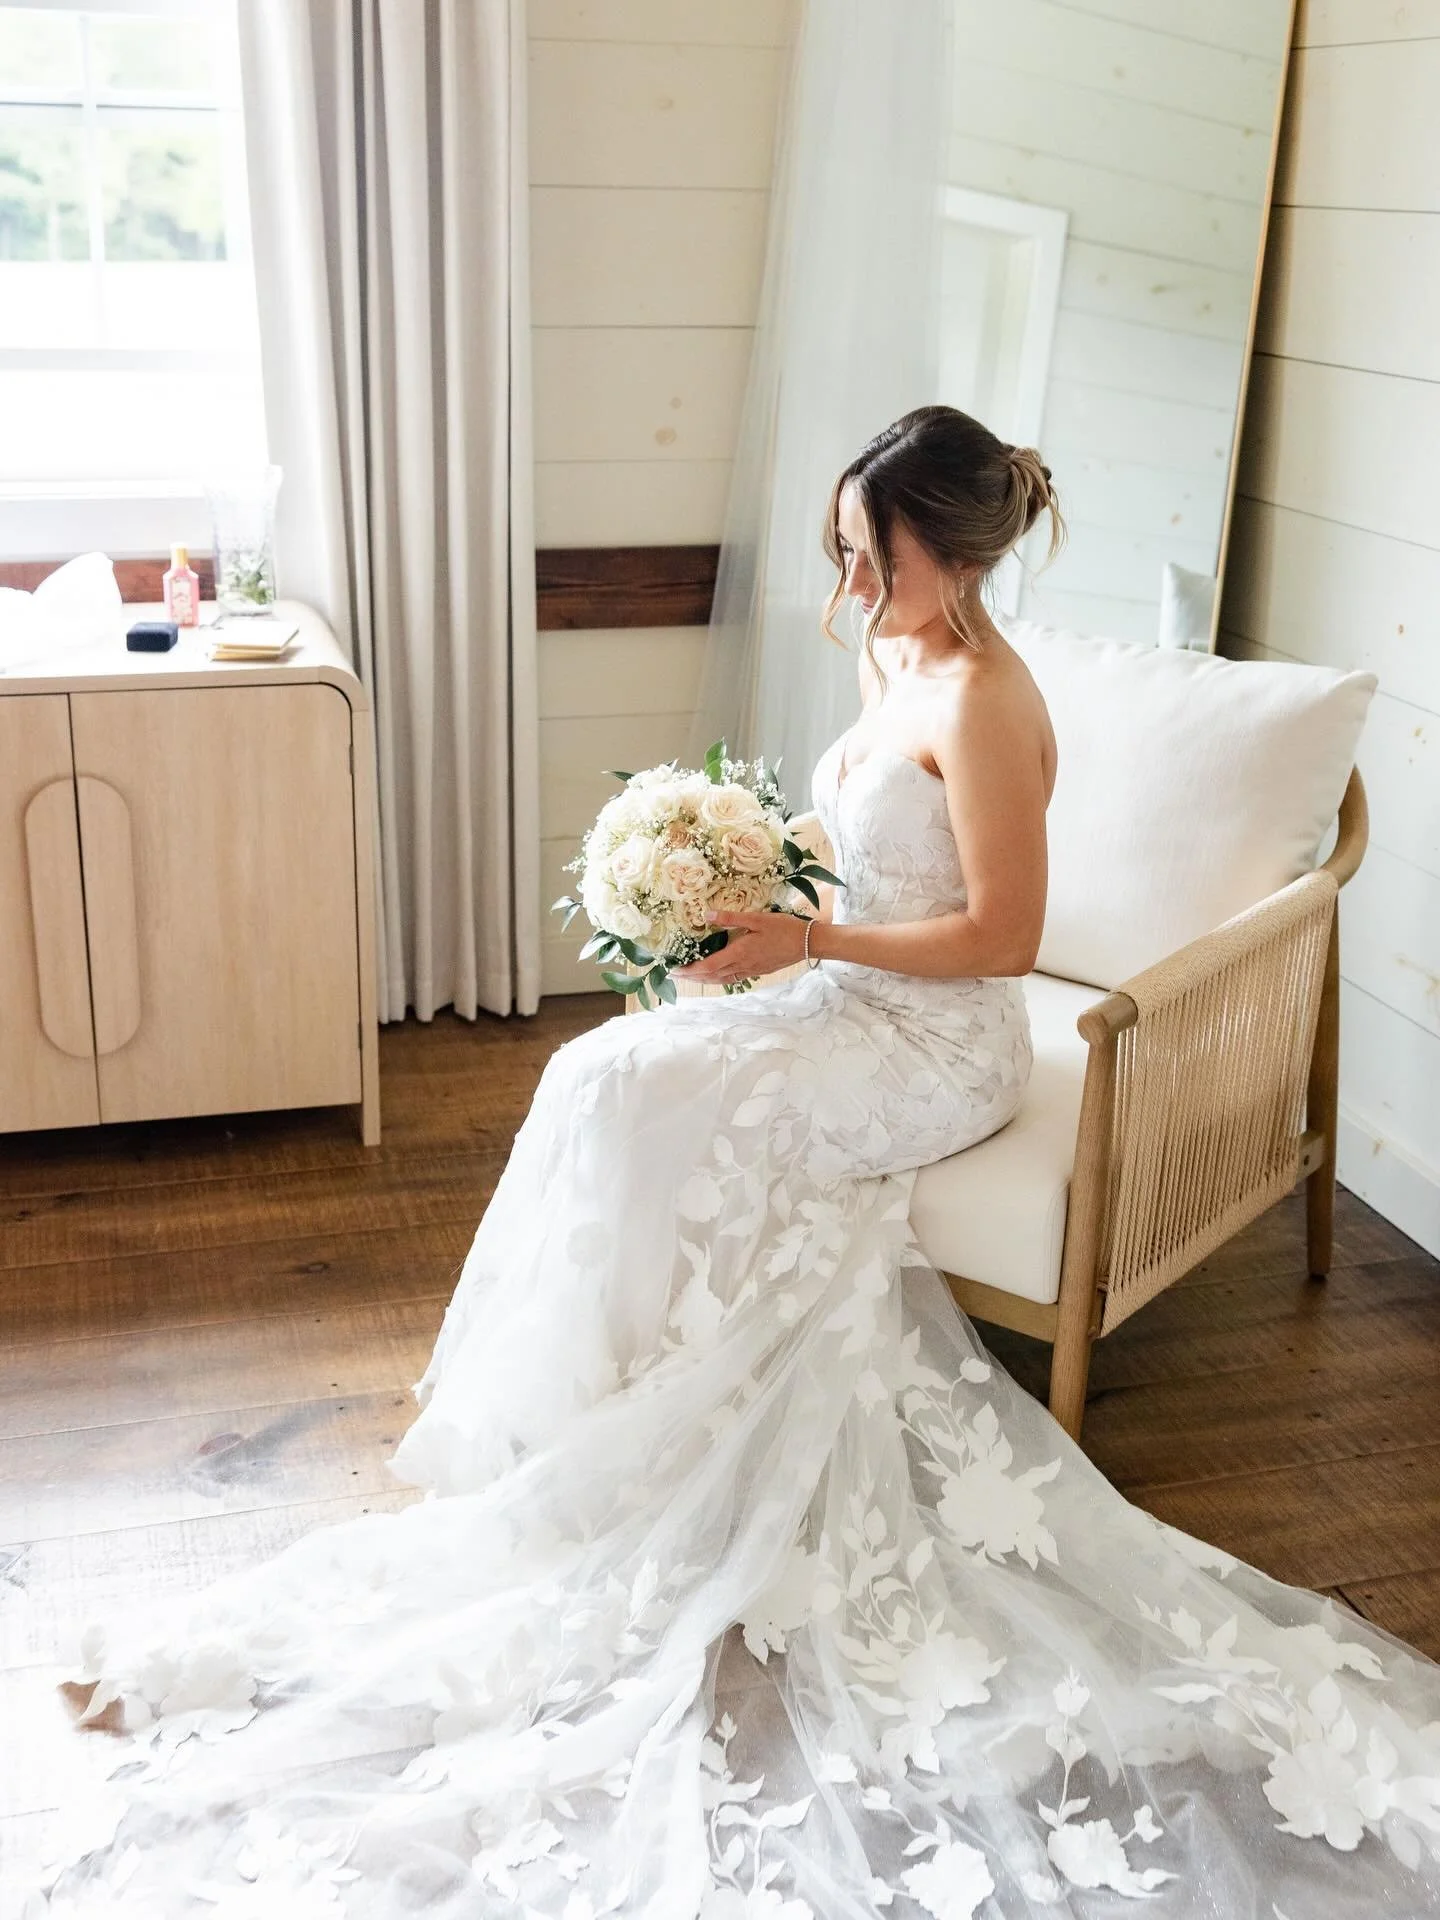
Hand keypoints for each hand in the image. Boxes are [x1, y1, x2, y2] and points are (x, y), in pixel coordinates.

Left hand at [677, 909, 811, 985]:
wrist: (807, 943)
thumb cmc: (784, 928)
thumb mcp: (756, 918)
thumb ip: (730, 918)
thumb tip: (706, 915)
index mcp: (740, 953)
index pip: (708, 966)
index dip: (690, 971)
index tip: (675, 970)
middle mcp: (743, 966)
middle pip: (711, 976)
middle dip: (692, 977)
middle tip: (675, 976)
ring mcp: (750, 971)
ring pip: (722, 979)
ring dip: (704, 980)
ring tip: (690, 977)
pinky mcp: (757, 971)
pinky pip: (732, 978)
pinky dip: (719, 978)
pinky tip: (716, 974)